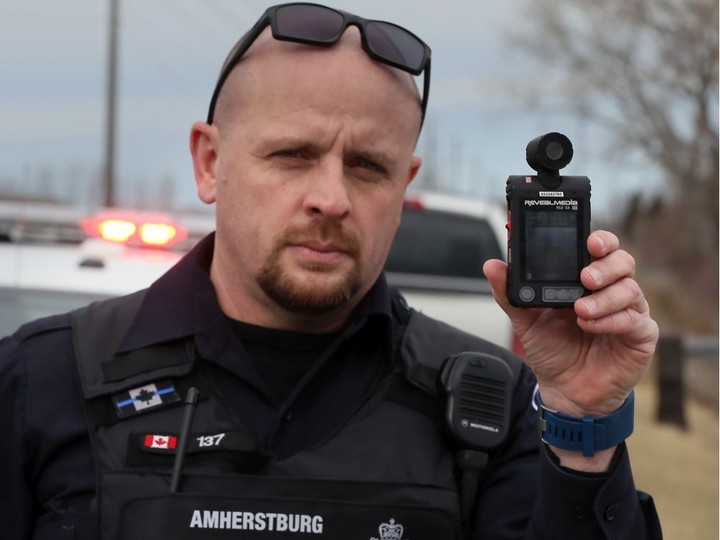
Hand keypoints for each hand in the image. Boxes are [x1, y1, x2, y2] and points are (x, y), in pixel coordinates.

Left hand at [483, 230, 657, 417]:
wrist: (564, 390)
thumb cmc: (552, 349)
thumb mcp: (525, 320)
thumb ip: (510, 293)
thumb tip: (492, 266)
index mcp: (586, 280)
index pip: (601, 249)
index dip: (600, 240)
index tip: (590, 241)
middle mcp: (611, 291)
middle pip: (623, 262)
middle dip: (606, 265)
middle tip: (585, 277)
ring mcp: (629, 312)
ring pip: (631, 289)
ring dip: (604, 298)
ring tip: (580, 310)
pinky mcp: (640, 337)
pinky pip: (636, 321)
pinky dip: (613, 320)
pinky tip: (591, 325)